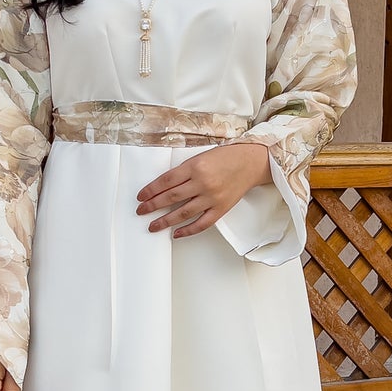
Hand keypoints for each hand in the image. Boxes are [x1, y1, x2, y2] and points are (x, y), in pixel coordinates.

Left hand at [135, 140, 272, 237]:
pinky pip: (202, 223)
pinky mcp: (221, 208)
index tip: (141, 196)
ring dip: (165, 221)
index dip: (150, 190)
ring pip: (183, 213)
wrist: (250, 162)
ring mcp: (212, 198)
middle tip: (141, 211)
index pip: (166, 181)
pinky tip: (177, 233)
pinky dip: (188, 230)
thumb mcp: (200, 157)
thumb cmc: (225, 157)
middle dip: (153, 205)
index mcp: (195, 167)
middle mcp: (203, 183)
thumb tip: (163, 187)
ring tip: (153, 226)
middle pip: (171, 197)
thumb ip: (183, 171)